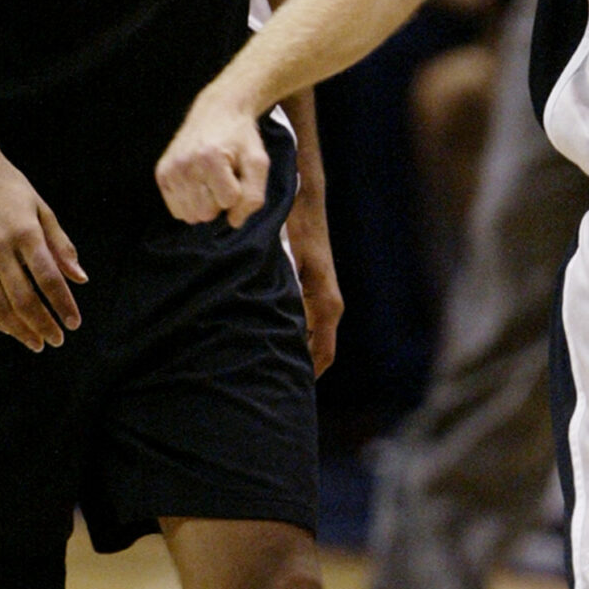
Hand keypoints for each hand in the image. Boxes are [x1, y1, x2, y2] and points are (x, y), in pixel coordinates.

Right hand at [0, 146, 84, 349]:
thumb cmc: (9, 188)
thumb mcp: (41, 209)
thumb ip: (60, 245)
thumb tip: (80, 279)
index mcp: (24, 233)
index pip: (49, 279)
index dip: (62, 305)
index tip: (73, 324)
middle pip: (21, 298)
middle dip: (41, 325)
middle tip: (56, 341)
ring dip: (16, 329)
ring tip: (34, 342)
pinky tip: (3, 328)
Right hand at [156, 91, 269, 229]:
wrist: (216, 112)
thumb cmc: (241, 139)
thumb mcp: (258, 163)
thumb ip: (254, 195)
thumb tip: (234, 223)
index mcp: (210, 158)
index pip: (229, 202)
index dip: (238, 191)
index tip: (237, 172)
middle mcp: (184, 164)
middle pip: (207, 213)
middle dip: (220, 201)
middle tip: (223, 177)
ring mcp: (170, 170)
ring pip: (191, 216)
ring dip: (205, 204)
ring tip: (210, 180)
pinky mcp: (161, 174)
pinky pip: (177, 211)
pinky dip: (190, 203)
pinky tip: (198, 184)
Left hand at [283, 182, 341, 375]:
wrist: (302, 193)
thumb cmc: (292, 224)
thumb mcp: (284, 263)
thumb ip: (285, 298)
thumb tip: (277, 332)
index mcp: (326, 304)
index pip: (321, 356)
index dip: (306, 377)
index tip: (285, 394)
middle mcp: (327, 304)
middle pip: (316, 351)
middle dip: (296, 370)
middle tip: (266, 388)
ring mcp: (321, 295)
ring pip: (309, 337)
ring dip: (291, 352)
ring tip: (261, 368)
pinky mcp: (311, 286)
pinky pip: (303, 321)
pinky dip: (290, 335)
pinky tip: (264, 336)